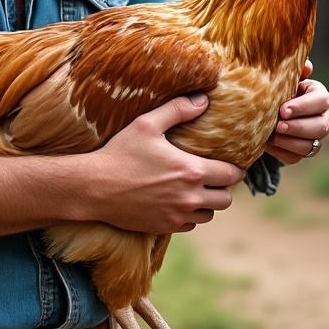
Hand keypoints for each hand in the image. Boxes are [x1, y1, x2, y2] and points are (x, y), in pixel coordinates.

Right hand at [80, 94, 245, 233]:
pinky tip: (178, 203)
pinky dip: (189, 216)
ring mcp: (177, 215)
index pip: (230, 175)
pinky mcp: (164, 227)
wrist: (94, 187)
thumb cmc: (120, 153)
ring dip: (206, 204)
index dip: (234, 170)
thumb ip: (178, 110)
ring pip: (209, 215)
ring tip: (196, 191)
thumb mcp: (146, 124)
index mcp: (191, 170)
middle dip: (223, 189)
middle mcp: (189, 196)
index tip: (229, 166)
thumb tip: (203, 100)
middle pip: (225, 200)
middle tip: (212, 178)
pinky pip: (189, 226)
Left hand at [265, 60, 328, 164]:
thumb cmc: (279, 89)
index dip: (303, 107)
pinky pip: (295, 157)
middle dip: (297, 127)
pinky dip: (281, 152)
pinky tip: (267, 144)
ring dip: (290, 142)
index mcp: (319, 97)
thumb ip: (294, 71)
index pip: (321, 101)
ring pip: (310, 146)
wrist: (266, 109)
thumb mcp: (284, 78)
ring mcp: (314, 138)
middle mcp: (322, 118)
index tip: (283, 110)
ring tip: (271, 135)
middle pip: (320, 127)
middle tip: (278, 125)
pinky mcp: (302, 152)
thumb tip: (307, 66)